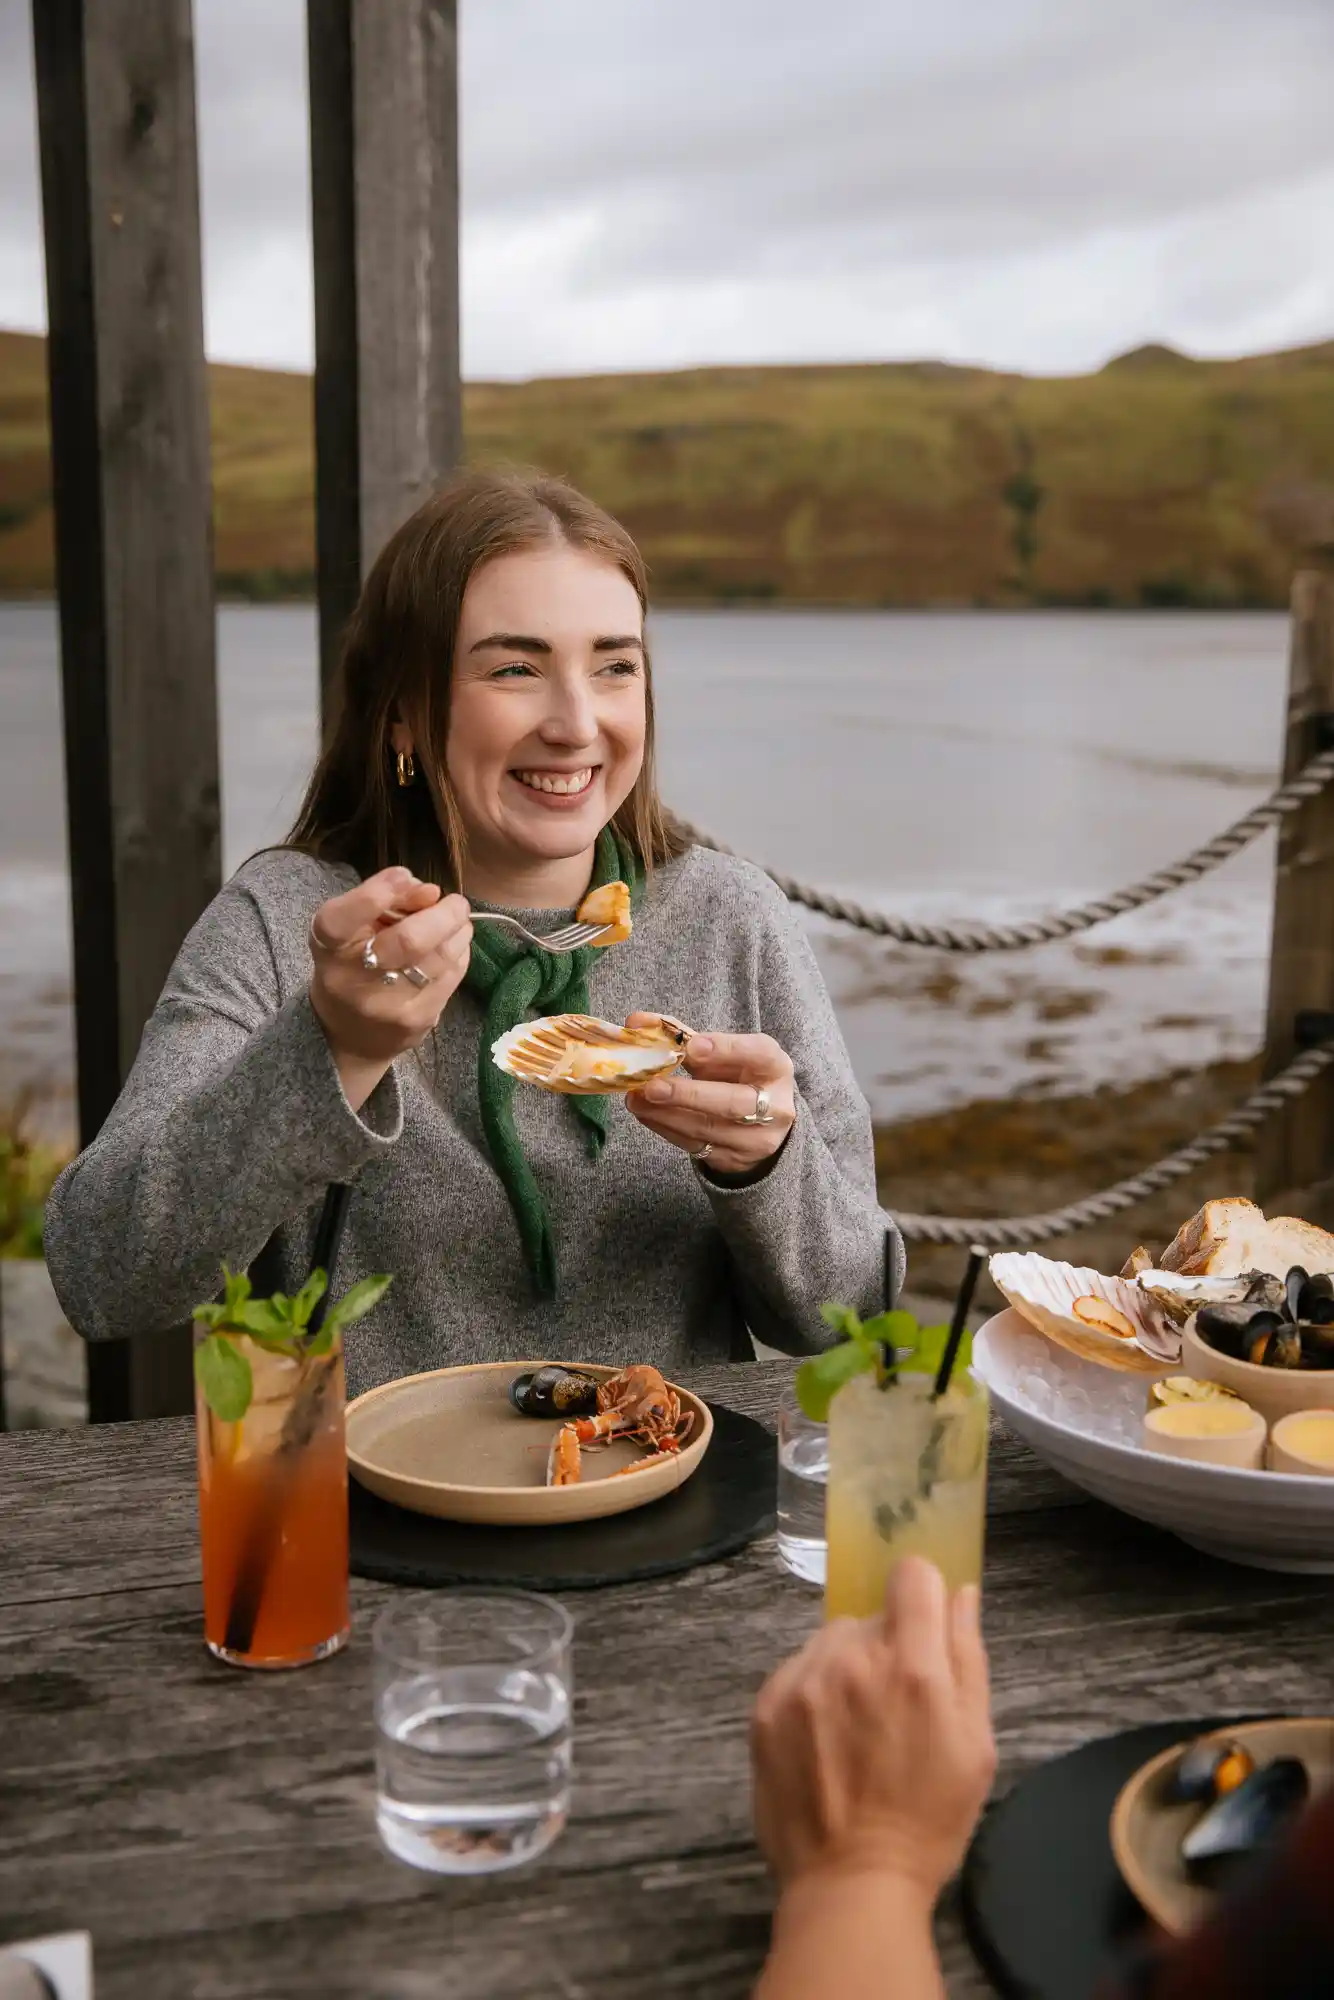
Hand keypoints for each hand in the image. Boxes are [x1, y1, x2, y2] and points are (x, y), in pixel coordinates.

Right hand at [308, 867, 472, 1106]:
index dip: (377, 893)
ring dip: (458, 932)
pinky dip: (459, 955)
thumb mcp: (353, 928)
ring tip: (458, 923)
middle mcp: (352, 979)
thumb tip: (430, 891)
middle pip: (409, 940)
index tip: (406, 878)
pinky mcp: (417, 1020)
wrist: (351, 1036)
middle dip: (444, 914)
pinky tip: (453, 949)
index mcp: (328, 947)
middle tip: (456, 904)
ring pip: (440, 958)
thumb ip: (385, 901)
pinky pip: (451, 976)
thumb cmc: (351, 966)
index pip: (341, 919)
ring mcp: (387, 1006)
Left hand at [625, 1022, 795, 1174]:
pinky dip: (665, 1127)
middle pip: (733, 1102)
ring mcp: (756, 1139)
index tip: (691, 1046)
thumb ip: (684, 1038)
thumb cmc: (736, 1077)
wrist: (759, 1124)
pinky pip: (695, 1145)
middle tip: (653, 1085)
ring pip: (708, 1128)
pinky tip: (645, 1112)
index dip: (726, 1049)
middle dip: (689, 1094)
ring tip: (636, 1098)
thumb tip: (637, 1021)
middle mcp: (774, 1105)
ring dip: (666, 1113)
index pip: (759, 1054)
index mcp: (775, 1067)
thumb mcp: (723, 1054)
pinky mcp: (734, 1160)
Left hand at [751, 1558, 994, 1904]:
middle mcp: (852, 1659)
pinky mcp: (766, 1705)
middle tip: (896, 1706)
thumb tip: (961, 1594)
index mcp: (912, 1666)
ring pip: (832, 1641)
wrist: (851, 1884)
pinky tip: (824, 1741)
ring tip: (855, 1729)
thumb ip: (967, 1658)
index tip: (925, 1626)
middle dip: (888, 1647)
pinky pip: (797, 1670)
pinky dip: (813, 1691)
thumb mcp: (975, 1746)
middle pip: (872, 1616)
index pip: (914, 1575)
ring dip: (847, 1666)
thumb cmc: (928, 1821)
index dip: (924, 1594)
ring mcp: (802, 1680)